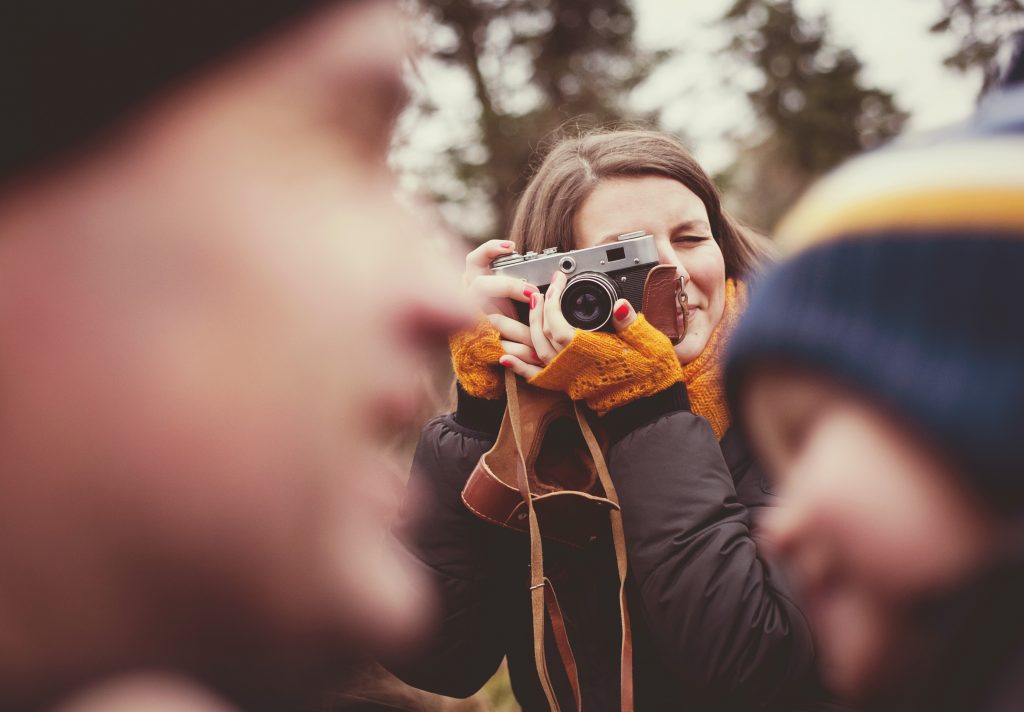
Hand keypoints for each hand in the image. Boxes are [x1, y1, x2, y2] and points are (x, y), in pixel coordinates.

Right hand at [463, 240, 542, 366]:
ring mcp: (471, 319)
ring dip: (519, 329)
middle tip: (532, 293)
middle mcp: (468, 297)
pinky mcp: (478, 342)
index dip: (490, 250)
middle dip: (508, 287)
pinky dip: (518, 351)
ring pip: (493, 321)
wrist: (489, 346)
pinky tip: (535, 354)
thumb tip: (556, 277)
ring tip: (541, 335)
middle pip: (481, 286)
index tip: (512, 247)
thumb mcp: (510, 293)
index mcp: (475, 280)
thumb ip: (521, 282)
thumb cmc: (505, 311)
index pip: (475, 259)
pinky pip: (498, 346)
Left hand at [499, 271, 637, 378]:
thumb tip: (620, 305)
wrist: (649, 408)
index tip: (558, 281)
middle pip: (543, 334)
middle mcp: (572, 365)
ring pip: (536, 351)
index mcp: (589, 352)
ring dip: (527, 328)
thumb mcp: (647, 342)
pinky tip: (505, 356)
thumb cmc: (650, 374)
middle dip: (539, 308)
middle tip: (542, 289)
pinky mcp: (567, 386)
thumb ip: (630, 323)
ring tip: (528, 308)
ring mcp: (567, 377)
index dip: (554, 298)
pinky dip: (519, 366)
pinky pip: (536, 376)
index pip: (558, 323)